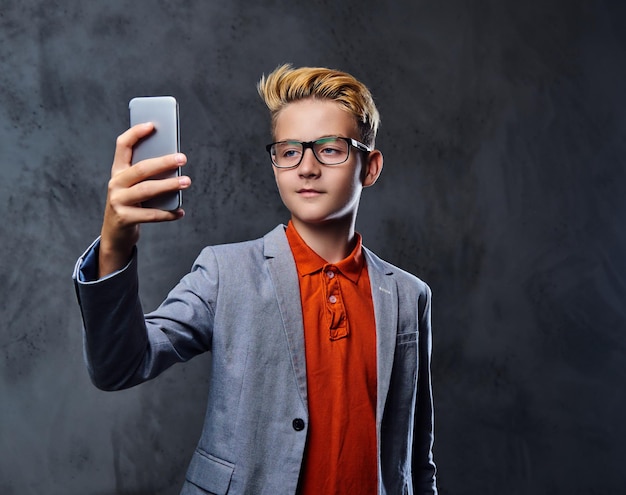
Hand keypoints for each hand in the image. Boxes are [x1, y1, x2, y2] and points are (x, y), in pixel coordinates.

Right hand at [98, 123, 191, 276]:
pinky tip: (180, 212)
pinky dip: (168, 214)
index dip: (136, 133)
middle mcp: (115, 183)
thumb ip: (147, 175)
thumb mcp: (134, 187)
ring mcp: (118, 201)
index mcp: (118, 171)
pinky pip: (151, 215)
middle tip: (183, 158)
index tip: (152, 125)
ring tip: (187, 182)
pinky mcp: (125, 218)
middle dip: (164, 162)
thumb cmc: (131, 204)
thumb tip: (174, 165)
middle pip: (141, 168)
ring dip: (169, 185)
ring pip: (147, 190)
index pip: (122, 146)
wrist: (115, 234)